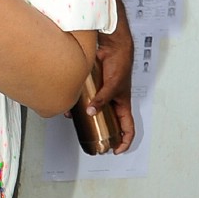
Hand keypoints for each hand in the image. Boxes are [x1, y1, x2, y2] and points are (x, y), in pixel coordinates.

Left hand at [88, 20, 135, 153]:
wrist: (110, 47)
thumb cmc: (120, 64)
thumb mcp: (113, 85)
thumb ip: (102, 99)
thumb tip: (90, 111)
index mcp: (123, 105)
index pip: (128, 128)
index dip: (125, 141)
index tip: (116, 150)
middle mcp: (112, 102)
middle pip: (110, 123)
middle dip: (103, 134)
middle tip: (94, 142)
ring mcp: (101, 96)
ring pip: (95, 112)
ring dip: (86, 119)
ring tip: (78, 124)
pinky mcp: (92, 89)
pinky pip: (84, 101)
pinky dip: (77, 105)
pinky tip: (70, 109)